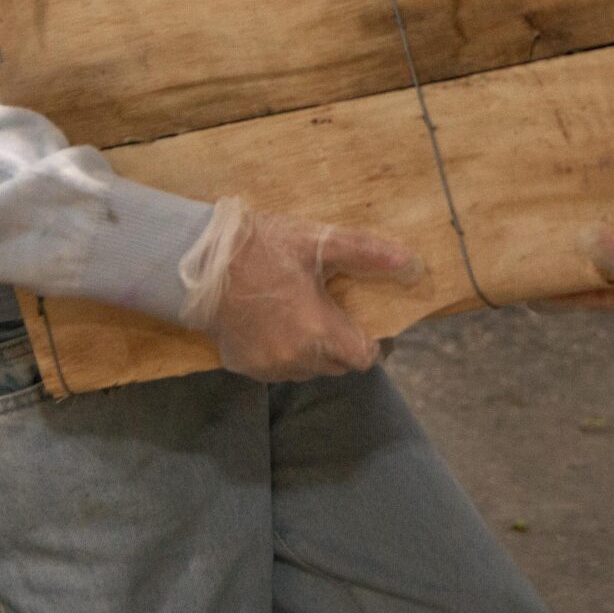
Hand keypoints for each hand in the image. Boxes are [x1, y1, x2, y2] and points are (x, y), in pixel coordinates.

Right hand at [180, 199, 421, 382]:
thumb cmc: (263, 248)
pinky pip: (278, 369)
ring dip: (313, 350)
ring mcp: (268, 367)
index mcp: (318, 332)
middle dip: (342, 344)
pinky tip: (275, 324)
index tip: (365, 323)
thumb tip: (413, 265)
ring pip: (308, 369)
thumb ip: (367, 255)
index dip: (372, 343)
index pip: (364, 358)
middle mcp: (295, 359)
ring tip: (302, 315)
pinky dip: (284, 353)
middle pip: (338, 365)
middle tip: (332, 311)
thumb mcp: (318, 243)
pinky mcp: (244, 367)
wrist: (200, 263)